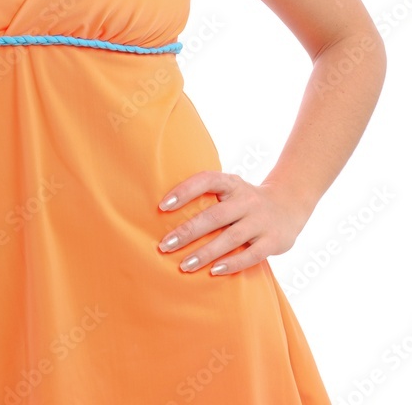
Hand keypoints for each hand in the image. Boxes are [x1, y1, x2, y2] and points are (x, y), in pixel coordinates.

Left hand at [157, 171, 310, 275]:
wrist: (289, 204)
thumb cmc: (245, 200)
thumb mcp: (230, 189)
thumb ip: (207, 197)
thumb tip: (164, 212)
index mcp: (232, 183)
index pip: (206, 180)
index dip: (184, 191)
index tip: (162, 206)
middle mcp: (247, 200)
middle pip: (214, 216)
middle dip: (188, 232)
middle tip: (164, 246)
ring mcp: (261, 221)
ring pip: (231, 237)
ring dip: (206, 253)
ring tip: (184, 265)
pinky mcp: (273, 241)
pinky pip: (251, 255)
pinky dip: (232, 264)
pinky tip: (214, 271)